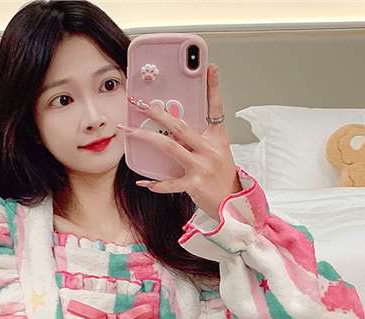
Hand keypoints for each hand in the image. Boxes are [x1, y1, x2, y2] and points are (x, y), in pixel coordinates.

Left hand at [118, 63, 242, 220]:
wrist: (234, 205)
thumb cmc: (222, 178)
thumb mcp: (217, 154)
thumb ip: (199, 141)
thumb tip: (174, 130)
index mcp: (216, 139)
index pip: (216, 108)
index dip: (213, 87)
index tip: (210, 68)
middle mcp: (209, 149)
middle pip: (179, 125)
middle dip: (157, 113)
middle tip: (140, 103)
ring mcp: (201, 166)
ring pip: (169, 147)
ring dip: (146, 137)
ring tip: (129, 131)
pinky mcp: (195, 185)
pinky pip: (169, 182)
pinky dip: (155, 184)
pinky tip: (143, 183)